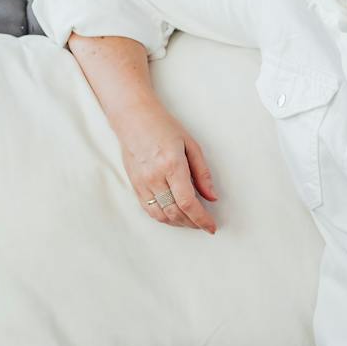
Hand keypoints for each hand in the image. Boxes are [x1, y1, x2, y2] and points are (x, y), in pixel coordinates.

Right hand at [118, 106, 217, 233]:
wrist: (133, 119)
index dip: (201, 219)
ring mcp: (142, 183)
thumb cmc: (164, 127)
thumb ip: (203, 174)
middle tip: (204, 224)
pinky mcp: (135, 186)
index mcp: (172, 165)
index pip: (187, 202)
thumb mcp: (191, 145)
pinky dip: (164, 217)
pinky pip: (149, 210)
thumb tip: (212, 197)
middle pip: (175, 213)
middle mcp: (155, 177)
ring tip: (191, 221)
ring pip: (161, 215)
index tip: (211, 226)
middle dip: (192, 223)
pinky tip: (174, 216)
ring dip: (178, 223)